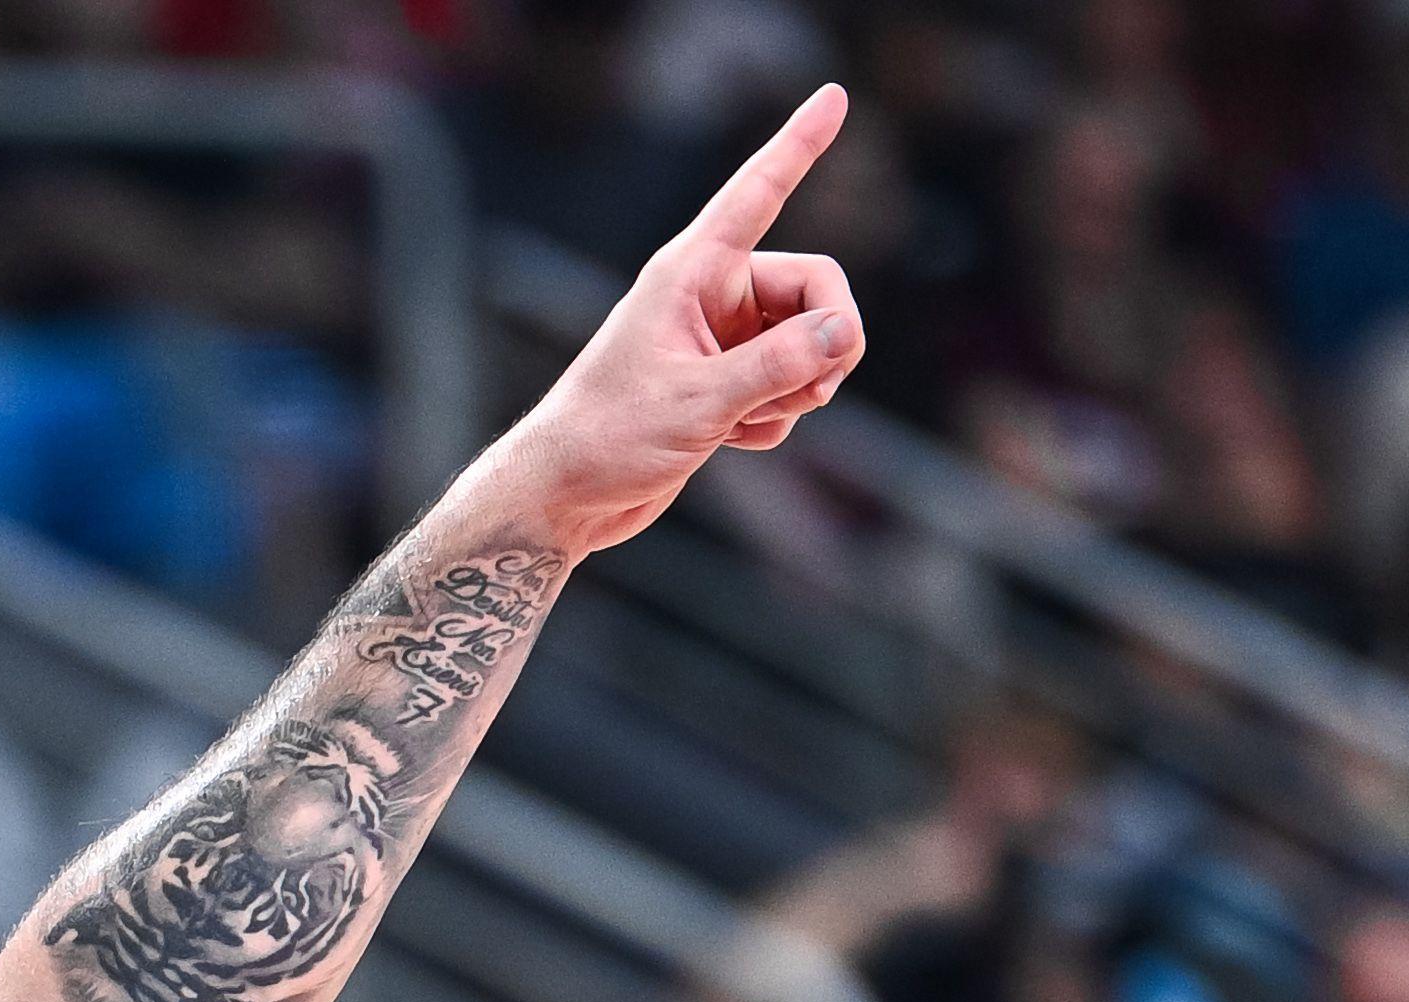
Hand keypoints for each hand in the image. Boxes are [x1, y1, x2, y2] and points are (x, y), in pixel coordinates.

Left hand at [493, 87, 861, 554]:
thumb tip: (843, 331)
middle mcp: (711, 295)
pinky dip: (774, 419)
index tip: (835, 94)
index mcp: (692, 272)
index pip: (758, 193)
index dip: (799, 145)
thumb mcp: (698, 401)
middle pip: (817, 289)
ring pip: (810, 344)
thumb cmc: (607, 438)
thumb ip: (778, 366)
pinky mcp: (725, 385)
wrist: (565, 500)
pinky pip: (788, 390)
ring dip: (801, 388)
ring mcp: (721, 341)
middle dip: (831, 340)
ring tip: (751, 420)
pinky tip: (730, 442)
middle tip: (818, 388)